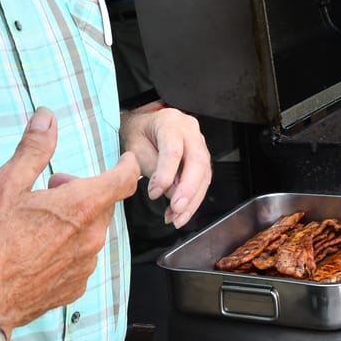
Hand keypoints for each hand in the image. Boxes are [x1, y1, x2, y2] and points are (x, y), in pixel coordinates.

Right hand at [0, 107, 139, 331]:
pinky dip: (68, 247)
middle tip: (51, 189)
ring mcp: (86, 264)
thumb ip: (33, 148)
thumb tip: (47, 116)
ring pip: (91, 231)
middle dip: (83, 190)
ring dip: (76, 219)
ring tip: (41, 220)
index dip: (127, 165)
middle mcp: (92, 236)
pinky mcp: (76, 285)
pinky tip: (39, 249)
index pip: (124, 179)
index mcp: (81, 206)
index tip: (125, 159)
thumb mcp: (7, 184)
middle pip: (102, 203)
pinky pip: (81, 257)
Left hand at [120, 101, 210, 227]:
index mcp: (170, 122)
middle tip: (176, 209)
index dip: (165, 175)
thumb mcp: (136, 147)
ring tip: (177, 218)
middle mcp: (190, 129)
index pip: (173, 150)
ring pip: (204, 173)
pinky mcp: (202, 156)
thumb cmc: (139, 132)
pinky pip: (203, 179)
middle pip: (197, 161)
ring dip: (193, 200)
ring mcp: (200, 142)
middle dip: (188, 190)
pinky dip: (194, 199)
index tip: (154, 194)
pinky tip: (182, 212)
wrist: (146, 122)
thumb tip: (169, 191)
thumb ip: (152, 167)